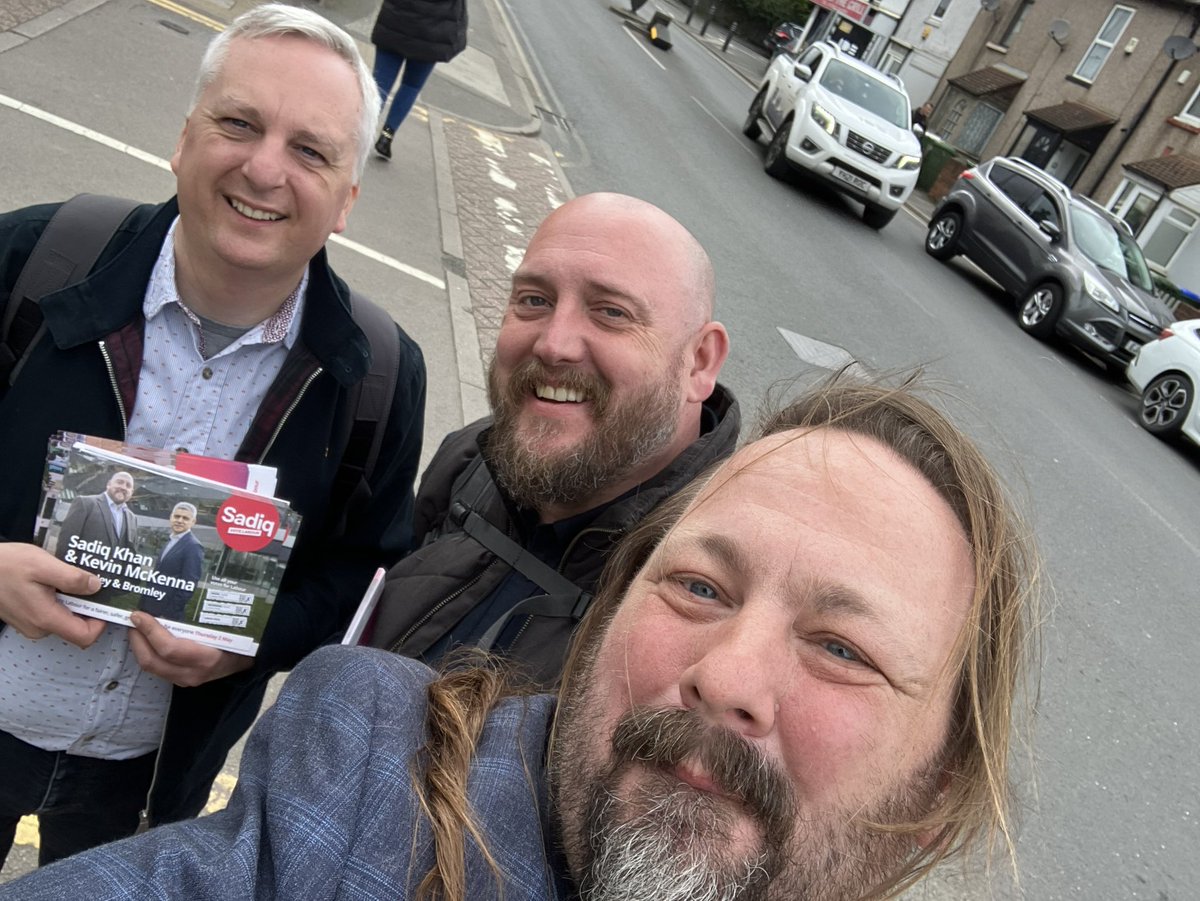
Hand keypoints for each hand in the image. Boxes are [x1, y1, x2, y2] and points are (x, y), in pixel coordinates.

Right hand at [0, 543, 106, 647]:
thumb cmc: (7, 565)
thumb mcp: (44, 565)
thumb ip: (72, 579)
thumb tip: (96, 587)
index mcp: (46, 618)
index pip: (85, 637)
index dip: (101, 622)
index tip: (105, 601)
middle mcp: (39, 628)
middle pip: (77, 628)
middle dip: (89, 608)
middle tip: (93, 584)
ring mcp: (31, 625)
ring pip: (64, 620)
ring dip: (74, 603)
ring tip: (74, 579)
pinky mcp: (25, 618)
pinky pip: (51, 614)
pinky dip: (60, 601)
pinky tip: (57, 582)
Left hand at [128, 612, 253, 686]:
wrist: (249, 662)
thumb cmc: (240, 639)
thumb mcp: (226, 626)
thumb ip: (204, 616)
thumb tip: (180, 591)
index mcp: (206, 658)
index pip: (169, 649)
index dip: (150, 631)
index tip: (139, 614)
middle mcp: (193, 673)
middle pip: (152, 661)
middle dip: (137, 640)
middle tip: (133, 621)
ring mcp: (185, 680)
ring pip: (151, 667)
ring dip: (139, 647)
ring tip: (136, 629)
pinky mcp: (180, 681)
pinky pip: (156, 668)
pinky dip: (147, 653)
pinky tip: (146, 640)